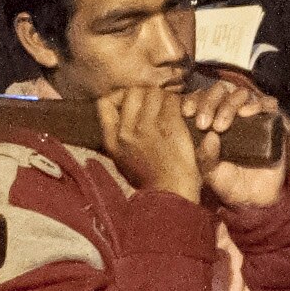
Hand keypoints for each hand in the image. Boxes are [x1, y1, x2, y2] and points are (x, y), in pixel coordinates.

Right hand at [98, 81, 205, 203]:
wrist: (172, 198)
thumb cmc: (151, 183)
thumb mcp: (124, 160)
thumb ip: (120, 136)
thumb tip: (119, 112)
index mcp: (112, 141)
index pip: (104, 102)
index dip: (120, 96)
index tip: (132, 103)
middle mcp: (125, 132)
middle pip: (131, 92)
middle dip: (145, 92)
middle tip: (157, 102)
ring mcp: (147, 129)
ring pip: (152, 93)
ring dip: (164, 96)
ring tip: (171, 106)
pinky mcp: (170, 128)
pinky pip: (172, 102)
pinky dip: (180, 103)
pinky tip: (184, 113)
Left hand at [183, 78, 287, 211]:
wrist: (256, 198)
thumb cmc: (228, 183)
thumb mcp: (210, 173)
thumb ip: (205, 157)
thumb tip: (209, 136)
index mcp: (210, 120)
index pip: (200, 98)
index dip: (193, 100)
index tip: (187, 113)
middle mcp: (231, 113)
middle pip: (220, 91)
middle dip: (210, 103)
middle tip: (205, 124)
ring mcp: (252, 116)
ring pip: (242, 94)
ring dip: (230, 104)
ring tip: (223, 123)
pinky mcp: (273, 121)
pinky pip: (269, 104)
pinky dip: (259, 104)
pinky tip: (248, 114)